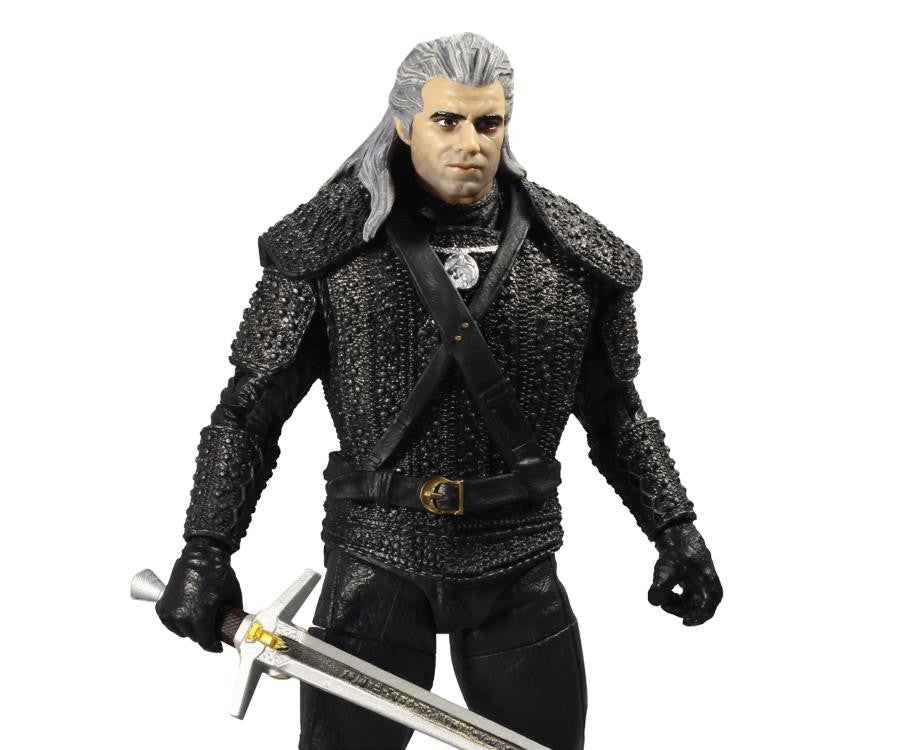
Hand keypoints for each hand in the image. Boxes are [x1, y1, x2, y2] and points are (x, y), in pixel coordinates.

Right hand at [155, 537, 242, 651]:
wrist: (202, 555)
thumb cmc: (216, 572)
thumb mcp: (232, 597)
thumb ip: (233, 615)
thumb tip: (237, 625)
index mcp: (199, 618)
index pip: (206, 644)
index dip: (214, 647)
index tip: (218, 647)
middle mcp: (182, 617)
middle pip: (194, 637)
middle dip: (203, 635)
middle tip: (211, 628)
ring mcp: (170, 611)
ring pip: (181, 631)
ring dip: (189, 629)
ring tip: (199, 620)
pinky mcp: (163, 605)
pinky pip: (169, 622)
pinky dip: (176, 622)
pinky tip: (185, 617)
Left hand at [648, 522, 721, 625]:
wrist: (675, 535)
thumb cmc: (675, 552)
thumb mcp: (665, 569)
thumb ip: (660, 586)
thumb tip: (654, 601)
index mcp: (709, 583)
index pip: (707, 608)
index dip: (697, 618)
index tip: (684, 622)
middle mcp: (709, 586)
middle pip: (698, 609)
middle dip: (681, 610)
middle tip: (664, 604)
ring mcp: (702, 585)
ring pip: (692, 605)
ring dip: (677, 604)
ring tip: (663, 596)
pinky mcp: (694, 584)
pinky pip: (687, 599)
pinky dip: (676, 599)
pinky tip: (666, 594)